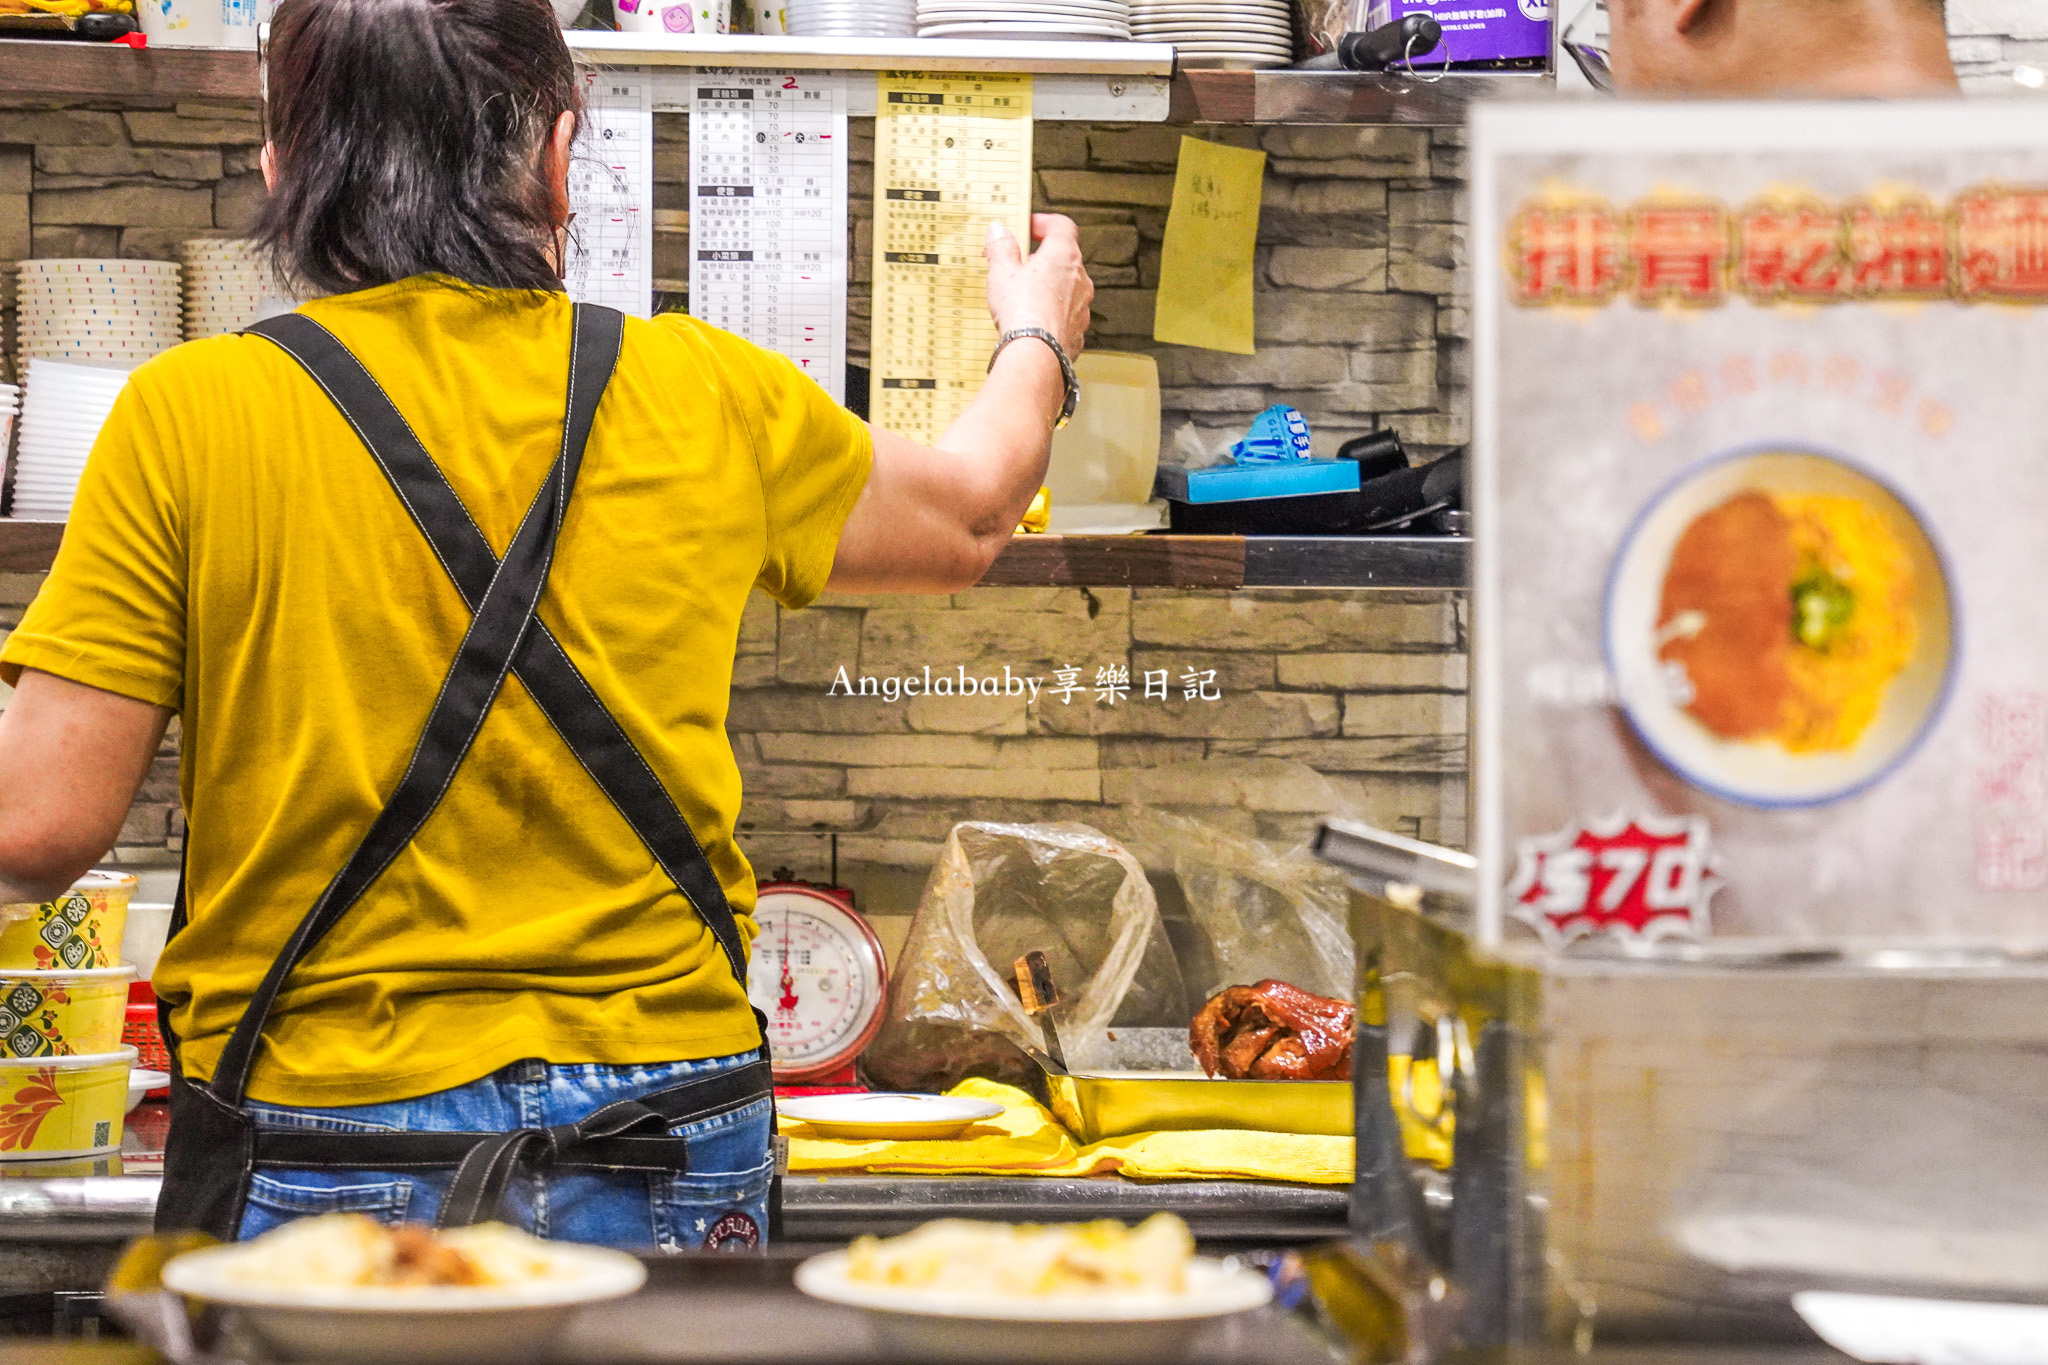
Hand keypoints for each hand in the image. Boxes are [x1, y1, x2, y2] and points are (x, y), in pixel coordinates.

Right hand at [984, 213, 1092, 359]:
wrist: (1036, 353)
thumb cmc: (1023, 311)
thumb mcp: (1002, 272)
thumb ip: (1001, 248)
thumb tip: (999, 232)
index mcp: (1064, 255)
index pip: (1061, 225)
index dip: (1044, 223)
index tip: (1028, 227)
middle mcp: (1080, 278)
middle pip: (1064, 257)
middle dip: (1042, 258)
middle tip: (1019, 264)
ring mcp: (1082, 306)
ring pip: (1067, 287)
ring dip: (1048, 286)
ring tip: (1023, 295)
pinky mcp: (1078, 330)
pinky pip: (1066, 314)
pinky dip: (1052, 312)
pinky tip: (1034, 320)